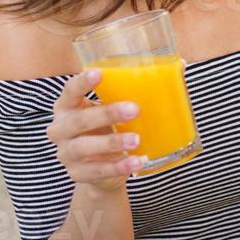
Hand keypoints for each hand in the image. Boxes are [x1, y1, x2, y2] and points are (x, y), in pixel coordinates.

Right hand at [47, 68, 145, 192]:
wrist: (99, 169)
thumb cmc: (107, 128)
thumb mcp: (114, 108)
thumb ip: (136, 89)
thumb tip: (179, 64)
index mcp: (67, 107)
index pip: (69, 91)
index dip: (82, 83)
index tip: (99, 73)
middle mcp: (60, 129)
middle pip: (78, 121)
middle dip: (105, 114)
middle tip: (134, 109)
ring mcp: (66, 154)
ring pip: (84, 147)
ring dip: (112, 142)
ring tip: (136, 139)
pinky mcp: (77, 174)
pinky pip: (97, 171)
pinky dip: (119, 167)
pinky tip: (137, 162)